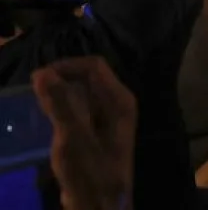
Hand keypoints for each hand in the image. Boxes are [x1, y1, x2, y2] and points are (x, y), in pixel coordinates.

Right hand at [32, 57, 135, 209]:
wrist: (99, 206)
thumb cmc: (89, 173)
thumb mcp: (72, 138)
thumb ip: (60, 104)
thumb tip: (44, 73)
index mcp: (119, 100)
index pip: (93, 66)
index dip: (65, 66)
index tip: (37, 78)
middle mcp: (118, 104)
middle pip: (88, 77)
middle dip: (61, 78)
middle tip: (34, 90)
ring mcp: (109, 118)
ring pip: (82, 93)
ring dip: (60, 93)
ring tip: (37, 103)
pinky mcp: (98, 132)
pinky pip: (80, 109)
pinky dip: (63, 107)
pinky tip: (47, 118)